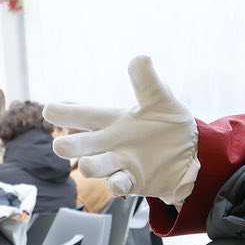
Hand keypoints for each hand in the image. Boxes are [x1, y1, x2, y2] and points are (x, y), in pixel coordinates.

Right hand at [45, 55, 200, 203]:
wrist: (194, 152)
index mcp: (111, 120)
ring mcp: (119, 164)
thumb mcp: (161, 100)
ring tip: (86, 165)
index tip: (51, 110)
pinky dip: (117, 185)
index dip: (64, 112)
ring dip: (90, 166)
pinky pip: (119, 186)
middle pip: (78, 145)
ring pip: (94, 167)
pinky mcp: (134, 182)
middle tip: (61, 146)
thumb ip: (148, 82)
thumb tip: (141, 58)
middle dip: (68, 146)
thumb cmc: (169, 124)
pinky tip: (119, 183)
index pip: (82, 114)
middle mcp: (110, 143)